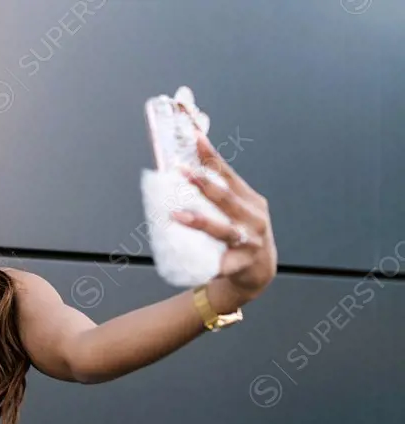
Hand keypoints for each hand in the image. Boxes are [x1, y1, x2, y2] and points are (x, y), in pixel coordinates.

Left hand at [171, 129, 277, 311]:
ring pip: (224, 229)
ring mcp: (250, 240)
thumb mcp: (233, 210)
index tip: (195, 138)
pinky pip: (223, 263)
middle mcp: (253, 216)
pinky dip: (212, 263)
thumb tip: (183, 171)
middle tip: (182, 172)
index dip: (211, 156)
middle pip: (227, 198)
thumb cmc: (241, 235)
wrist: (260, 270)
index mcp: (248, 199)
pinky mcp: (243, 263)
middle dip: (204, 184)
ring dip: (200, 222)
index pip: (228, 173)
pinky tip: (200, 261)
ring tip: (177, 215)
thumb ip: (215, 194)